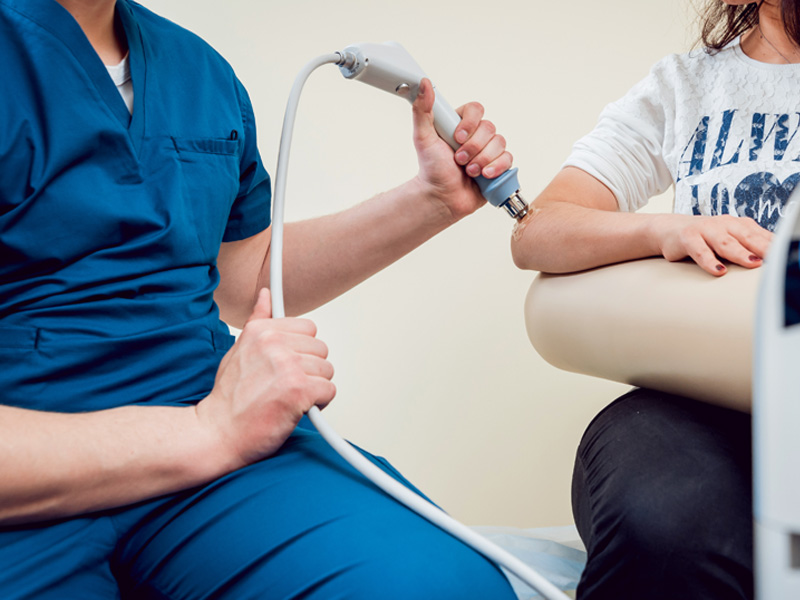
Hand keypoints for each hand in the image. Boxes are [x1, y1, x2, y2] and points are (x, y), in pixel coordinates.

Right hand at [196, 288, 335, 465]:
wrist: (217, 433)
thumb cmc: (228, 398)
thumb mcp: (238, 349)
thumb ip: (258, 320)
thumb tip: (266, 295)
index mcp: (261, 330)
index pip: (308, 328)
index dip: (301, 351)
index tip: (288, 365)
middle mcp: (274, 343)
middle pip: (321, 349)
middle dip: (310, 370)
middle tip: (287, 386)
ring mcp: (288, 365)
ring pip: (327, 370)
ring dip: (314, 387)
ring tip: (290, 398)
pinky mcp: (299, 390)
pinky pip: (329, 390)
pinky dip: (319, 403)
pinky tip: (298, 408)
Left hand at [410, 78, 512, 221]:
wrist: (442, 197)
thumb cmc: (431, 169)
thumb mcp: (422, 138)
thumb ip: (422, 111)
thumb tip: (424, 84)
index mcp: (461, 124)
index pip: (476, 109)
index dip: (470, 123)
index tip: (457, 137)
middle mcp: (477, 135)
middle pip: (489, 127)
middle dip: (473, 147)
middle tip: (459, 160)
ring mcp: (489, 150)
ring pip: (499, 143)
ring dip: (482, 159)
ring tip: (468, 171)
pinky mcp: (498, 166)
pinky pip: (508, 159)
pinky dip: (496, 167)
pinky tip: (483, 176)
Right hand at [653, 214, 772, 275]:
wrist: (670, 229)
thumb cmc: (705, 238)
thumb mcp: (730, 240)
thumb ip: (751, 247)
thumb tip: (777, 262)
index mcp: (740, 225)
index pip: (763, 236)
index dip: (777, 246)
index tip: (789, 257)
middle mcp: (725, 224)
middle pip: (748, 237)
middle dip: (764, 248)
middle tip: (777, 259)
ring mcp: (706, 229)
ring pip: (726, 242)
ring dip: (740, 253)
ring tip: (753, 262)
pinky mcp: (688, 238)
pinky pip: (700, 251)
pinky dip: (709, 261)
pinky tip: (718, 270)